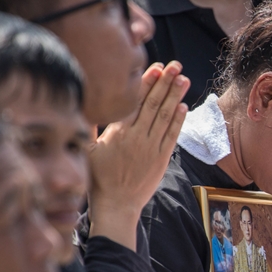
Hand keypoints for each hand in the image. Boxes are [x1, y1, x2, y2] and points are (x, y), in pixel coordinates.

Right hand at [89, 62, 189, 249]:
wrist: (116, 206)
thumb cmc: (98, 178)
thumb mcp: (87, 149)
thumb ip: (91, 125)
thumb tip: (88, 102)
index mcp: (119, 132)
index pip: (135, 101)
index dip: (147, 82)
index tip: (155, 67)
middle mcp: (138, 137)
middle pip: (154, 104)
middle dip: (165, 82)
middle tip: (175, 65)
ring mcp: (152, 147)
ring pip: (166, 117)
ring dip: (175, 96)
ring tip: (183, 78)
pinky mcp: (161, 159)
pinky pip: (172, 135)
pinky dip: (178, 120)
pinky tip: (184, 105)